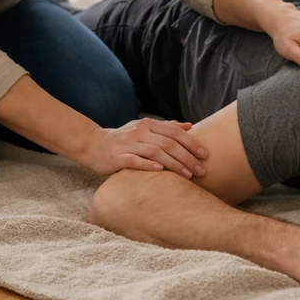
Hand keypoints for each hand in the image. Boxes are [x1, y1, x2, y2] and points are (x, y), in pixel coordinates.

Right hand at [81, 118, 207, 178]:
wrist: (94, 146)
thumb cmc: (125, 140)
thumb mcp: (144, 129)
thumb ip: (166, 127)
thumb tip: (189, 125)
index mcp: (148, 124)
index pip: (174, 132)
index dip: (191, 143)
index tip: (205, 155)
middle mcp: (139, 131)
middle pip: (168, 143)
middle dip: (187, 157)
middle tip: (201, 170)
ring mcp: (128, 143)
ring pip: (155, 152)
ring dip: (174, 164)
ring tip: (187, 175)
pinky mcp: (118, 157)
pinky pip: (135, 160)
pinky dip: (149, 165)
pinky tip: (161, 171)